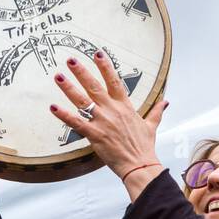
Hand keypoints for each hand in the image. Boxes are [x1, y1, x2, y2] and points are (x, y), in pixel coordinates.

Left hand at [49, 52, 168, 190]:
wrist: (140, 165)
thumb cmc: (144, 147)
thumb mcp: (151, 126)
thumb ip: (156, 111)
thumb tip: (165, 102)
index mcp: (125, 107)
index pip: (114, 81)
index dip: (105, 66)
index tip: (98, 53)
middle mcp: (112, 110)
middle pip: (94, 86)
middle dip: (81, 72)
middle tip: (70, 59)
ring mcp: (102, 122)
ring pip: (82, 101)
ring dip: (69, 88)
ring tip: (58, 76)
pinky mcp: (95, 135)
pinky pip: (76, 123)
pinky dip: (64, 115)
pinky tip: (53, 107)